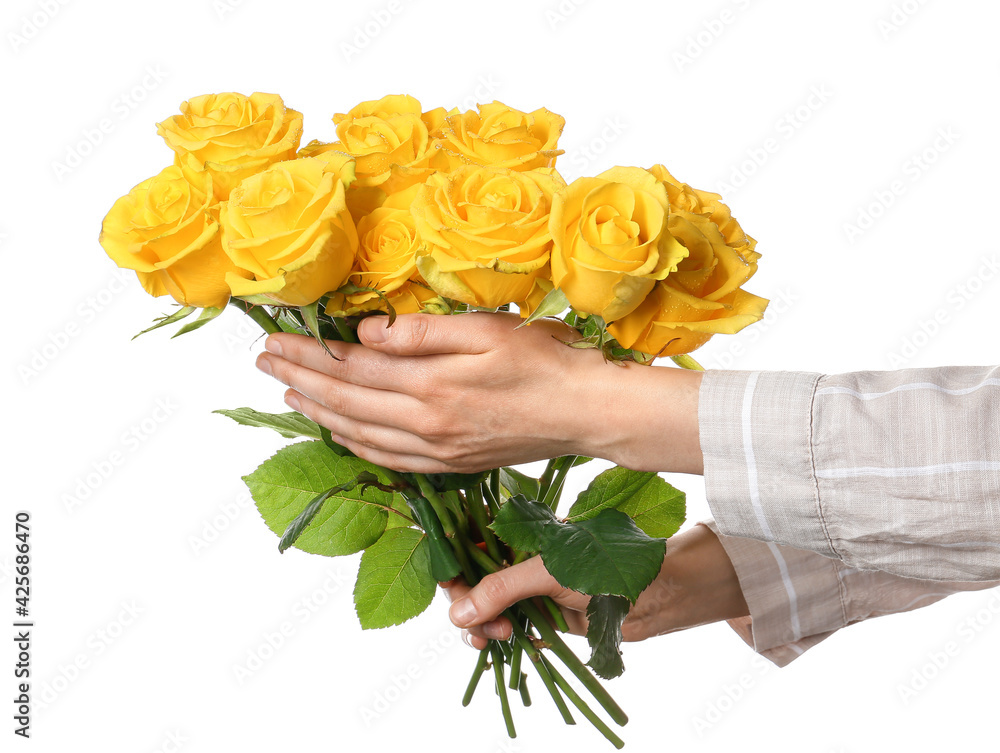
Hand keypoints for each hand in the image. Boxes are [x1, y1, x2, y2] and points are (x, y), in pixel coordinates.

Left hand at [255, 312, 703, 473]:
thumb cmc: (546, 362)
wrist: (588, 412)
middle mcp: (427, 425)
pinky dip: (355, 447)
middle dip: (300, 383)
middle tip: (264, 366)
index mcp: (433, 387)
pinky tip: (341, 435)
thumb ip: (421, 333)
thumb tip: (365, 334)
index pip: (352, 371)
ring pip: (361, 436)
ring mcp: (439, 451)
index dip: (309, 357)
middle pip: (347, 405)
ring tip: (289, 398)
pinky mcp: (453, 464)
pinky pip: (389, 461)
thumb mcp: (486, 330)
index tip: (275, 343)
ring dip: (320, 416)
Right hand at [442, 523, 748, 649]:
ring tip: (500, 637)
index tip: (451, 590)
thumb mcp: (547, 572)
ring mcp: (525, 588)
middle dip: (469, 606)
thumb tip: (458, 614)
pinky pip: (502, 629)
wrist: (651, 595)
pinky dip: (495, 639)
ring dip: (482, 627)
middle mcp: (515, 558)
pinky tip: (500, 644)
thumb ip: (501, 589)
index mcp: (515, 533)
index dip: (454, 568)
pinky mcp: (537, 616)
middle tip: (482, 625)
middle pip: (470, 582)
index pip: (468, 547)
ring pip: (483, 610)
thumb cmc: (603, 566)